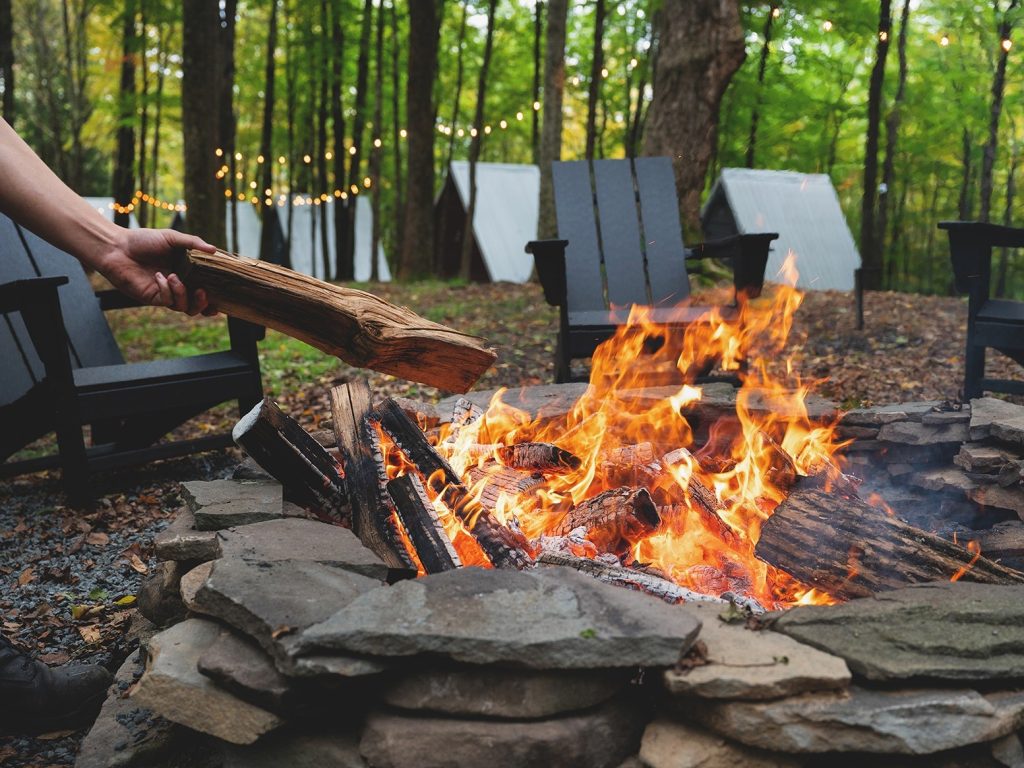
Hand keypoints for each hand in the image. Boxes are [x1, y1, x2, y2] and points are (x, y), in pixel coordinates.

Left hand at [93, 229, 217, 314]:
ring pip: (184, 307)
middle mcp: (178, 285)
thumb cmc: (143, 240)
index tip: (222, 299)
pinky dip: (167, 290)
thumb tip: (214, 250)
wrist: (117, 247)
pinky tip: (159, 277)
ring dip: (183, 294)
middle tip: (203, 292)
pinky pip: (167, 301)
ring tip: (174, 277)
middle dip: (203, 303)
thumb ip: (193, 243)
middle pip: (197, 305)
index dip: (214, 298)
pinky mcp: (153, 297)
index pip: (205, 289)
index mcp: (186, 272)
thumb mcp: (172, 238)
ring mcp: (166, 293)